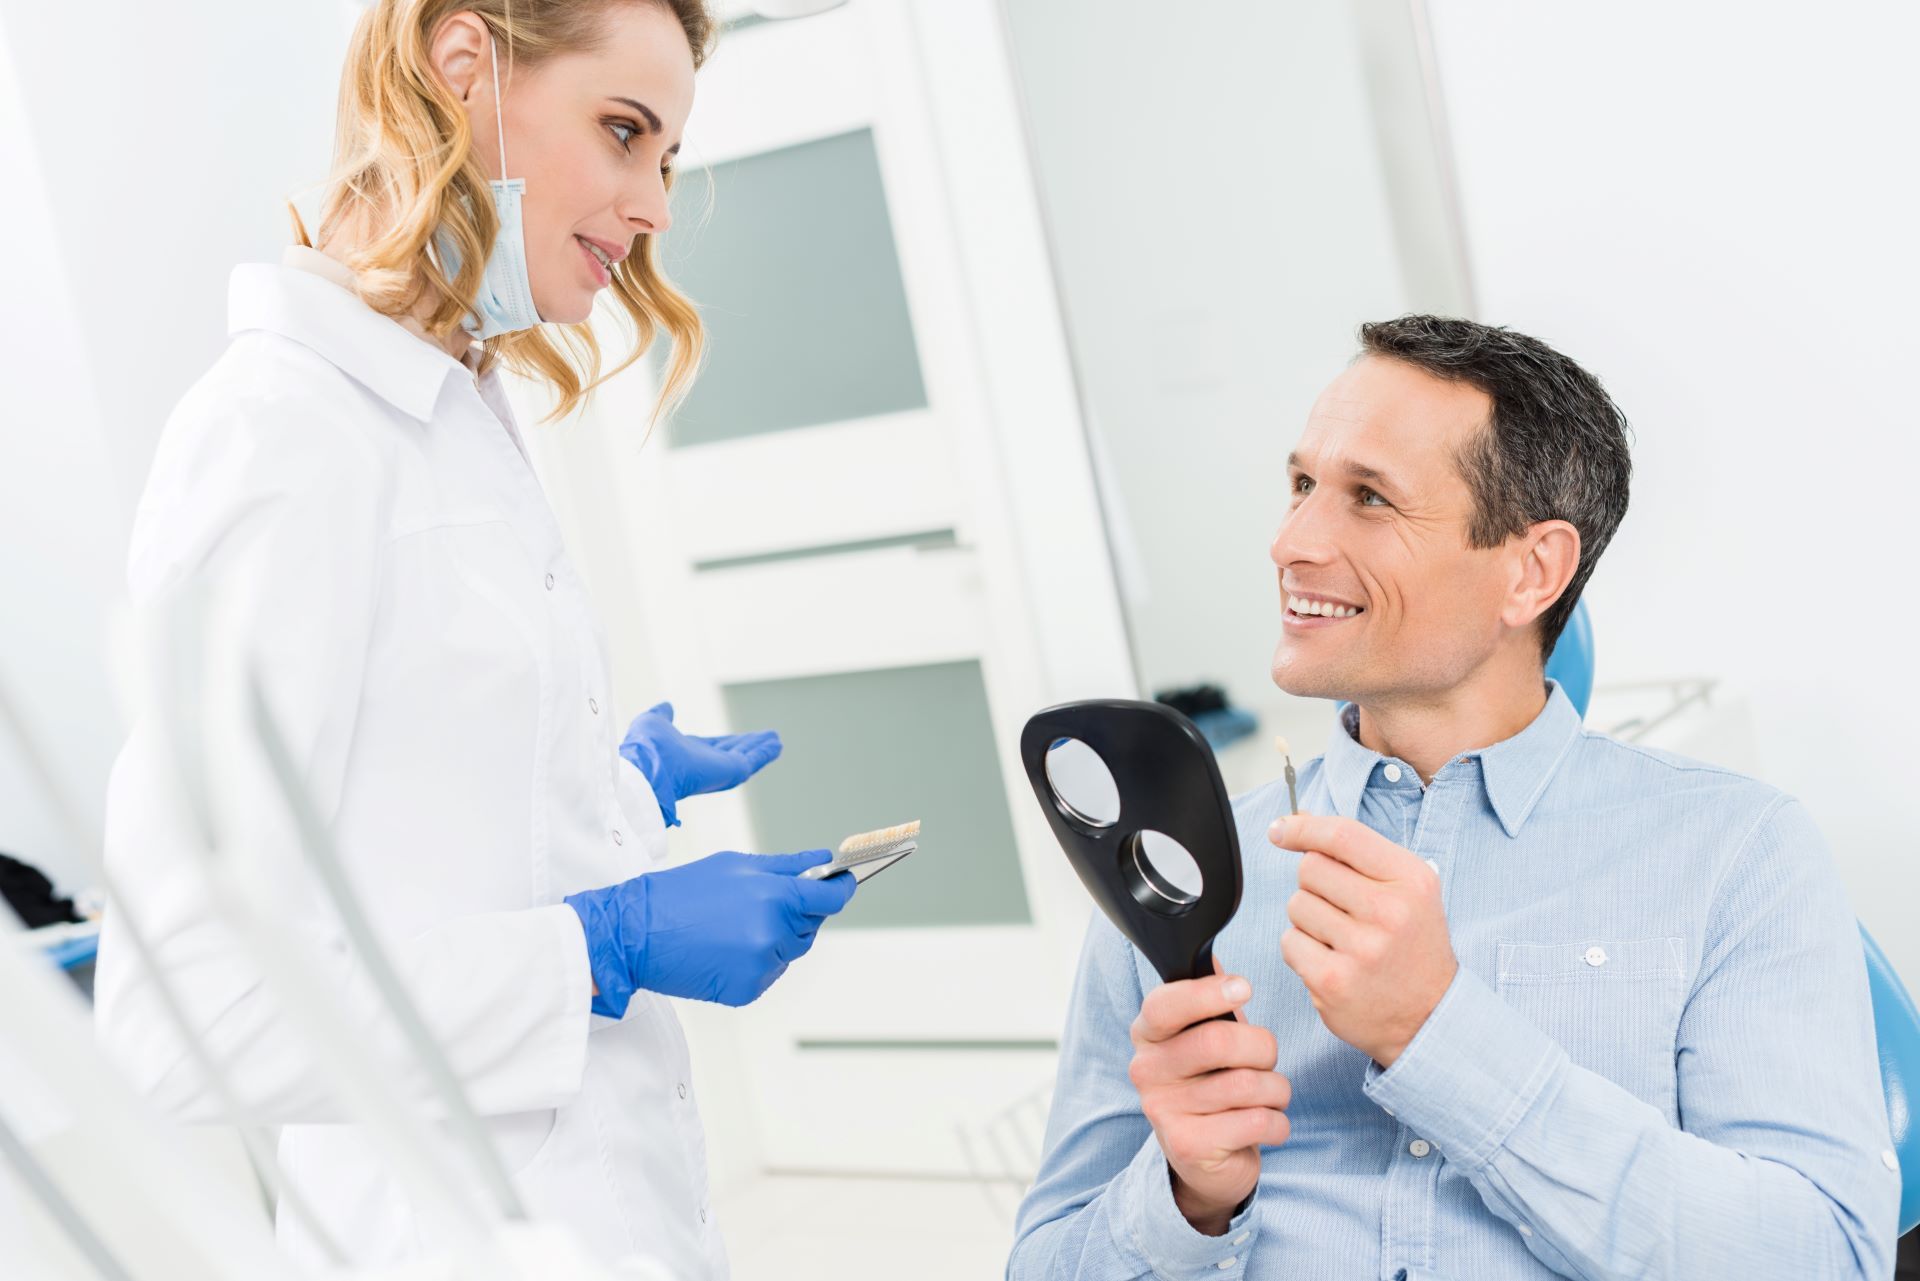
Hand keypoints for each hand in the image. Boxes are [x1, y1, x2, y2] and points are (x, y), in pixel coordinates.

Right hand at [565, 849, 855, 1014]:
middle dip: (798, 913)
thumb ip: (785, 865)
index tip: (844, 882)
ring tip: (735, 925)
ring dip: (776, 938)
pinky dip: (756, 962)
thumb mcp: (734, 865)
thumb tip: (824, 858)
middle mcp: (774, 934)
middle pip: (812, 926)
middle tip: (763, 903)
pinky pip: (769, 973)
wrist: (635, 934)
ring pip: (790, 951)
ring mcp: (762, 965)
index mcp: (775, 896)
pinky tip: (725, 948)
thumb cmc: (681, 892)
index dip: (841, 888)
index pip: (831, 896)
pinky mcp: (748, 989)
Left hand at [619, 702, 781, 825]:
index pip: (714, 747)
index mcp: (687, 753)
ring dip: (761, 749)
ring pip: (745, 757)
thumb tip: (666, 705)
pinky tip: (776, 744)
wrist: (647, 767)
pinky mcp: (731, 771)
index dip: (729, 741)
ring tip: (777, 740)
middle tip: (767, 737)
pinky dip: (765, 753)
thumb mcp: (653, 722)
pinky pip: (752, 760)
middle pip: (733, 753)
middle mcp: (705, 764)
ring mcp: (719, 769)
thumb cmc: (646, 747)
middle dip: (750, 745)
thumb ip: (662, 714)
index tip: (742, 736)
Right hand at [1127, 962, 1292, 1234]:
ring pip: (1248, 1084)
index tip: (1244, 987)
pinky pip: (1258, 1122)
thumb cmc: (1210, 1082)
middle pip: (1218, 1041)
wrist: (1203, 1159)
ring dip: (1277, 1090)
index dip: (1208, 993)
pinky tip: (1266, 1125)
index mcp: (1147, 1034)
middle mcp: (1146, 1070)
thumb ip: (1208, 998)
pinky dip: (1278, 1123)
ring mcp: (1163, 1111)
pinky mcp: (1189, 1146)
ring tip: (1269, 1096)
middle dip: (1262, 1047)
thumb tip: (1210, 956)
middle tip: (1266, 1059)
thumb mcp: (1205, 1035)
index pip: (1166, 1004)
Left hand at [1271, 814, 1456, 1067]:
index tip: (1280, 830)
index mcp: (1411, 880)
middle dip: (1314, 884)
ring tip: (1342, 939)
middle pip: (1311, 868)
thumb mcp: (1408, 890)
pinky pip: (1289, 942)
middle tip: (1341, 909)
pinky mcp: (1333, 981)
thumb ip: (1359, 854)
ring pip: (1296, 905)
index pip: (1343, 835)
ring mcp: (1361, 949)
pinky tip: (1331, 961)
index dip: (1303, 827)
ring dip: (1308, 919)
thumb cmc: (1413, 946)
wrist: (1430, 1016)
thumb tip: (1301, 820)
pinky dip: (1301, 950)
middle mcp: (1390, 912)